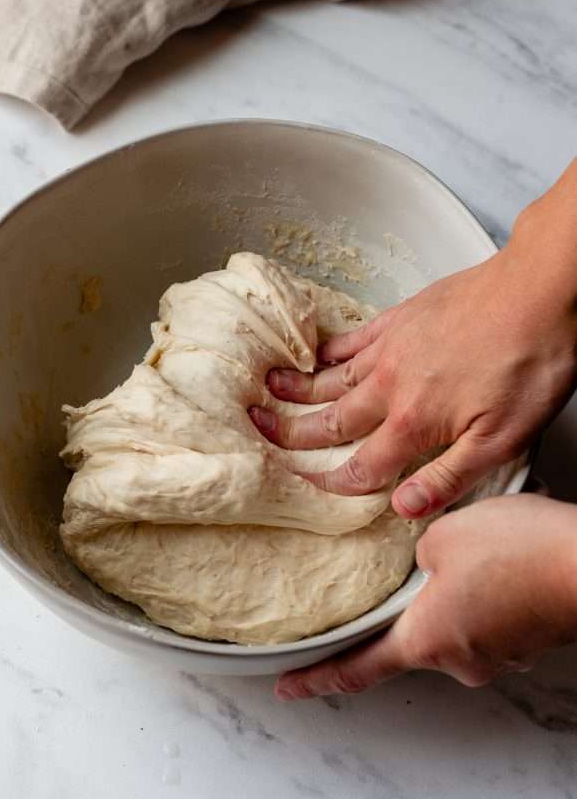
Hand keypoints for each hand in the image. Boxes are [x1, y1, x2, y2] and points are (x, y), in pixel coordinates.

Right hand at [251, 161, 576, 517]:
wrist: (541, 289)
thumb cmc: (531, 361)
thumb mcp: (503, 438)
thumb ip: (449, 476)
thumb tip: (405, 509)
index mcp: (414, 422)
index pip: (362, 466)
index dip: (332, 483)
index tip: (307, 489)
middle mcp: (391, 385)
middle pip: (331, 420)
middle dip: (292, 434)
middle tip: (258, 433)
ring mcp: (392, 346)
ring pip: (332, 377)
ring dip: (298, 389)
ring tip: (266, 392)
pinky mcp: (401, 317)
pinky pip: (352, 337)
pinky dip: (327, 350)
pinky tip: (314, 353)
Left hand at [275, 495, 576, 699]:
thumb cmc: (517, 552)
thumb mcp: (441, 535)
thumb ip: (416, 553)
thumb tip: (423, 561)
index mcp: (424, 641)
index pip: (356, 670)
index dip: (317, 680)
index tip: (289, 688)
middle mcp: (459, 660)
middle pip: (413, 637)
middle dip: (409, 604)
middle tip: (419, 568)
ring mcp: (497, 654)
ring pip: (455, 622)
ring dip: (451, 592)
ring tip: (472, 550)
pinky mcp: (524, 640)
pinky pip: (486, 616)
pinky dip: (481, 592)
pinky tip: (495, 560)